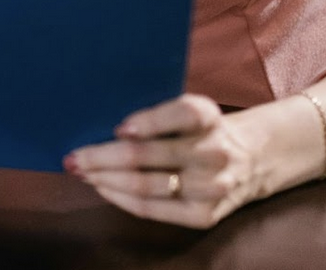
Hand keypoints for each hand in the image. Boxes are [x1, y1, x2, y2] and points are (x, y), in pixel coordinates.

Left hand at [64, 94, 267, 228]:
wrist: (252, 159)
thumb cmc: (202, 129)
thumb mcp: (191, 109)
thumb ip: (157, 113)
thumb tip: (100, 124)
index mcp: (209, 115)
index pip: (180, 113)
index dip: (147, 121)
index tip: (117, 127)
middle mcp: (213, 152)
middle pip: (147, 155)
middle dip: (101, 156)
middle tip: (73, 156)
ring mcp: (211, 187)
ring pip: (145, 185)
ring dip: (105, 179)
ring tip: (81, 172)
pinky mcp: (204, 215)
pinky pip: (152, 209)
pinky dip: (121, 199)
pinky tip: (103, 188)